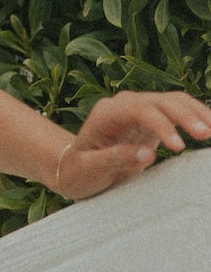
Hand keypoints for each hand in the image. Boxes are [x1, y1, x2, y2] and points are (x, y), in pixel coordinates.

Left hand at [49, 90, 210, 200]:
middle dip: (186, 115)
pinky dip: (195, 117)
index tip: (178, 147)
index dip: (162, 124)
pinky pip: (177, 113)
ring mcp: (139, 110)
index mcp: (107, 113)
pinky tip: (210, 126)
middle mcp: (124, 105)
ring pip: (174, 102)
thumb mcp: (89, 169)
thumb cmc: (78, 171)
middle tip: (206, 134)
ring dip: (196, 113)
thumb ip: (114, 159)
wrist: (74, 168)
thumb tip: (148, 153)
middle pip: (161, 101)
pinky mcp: (151, 120)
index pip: (139, 109)